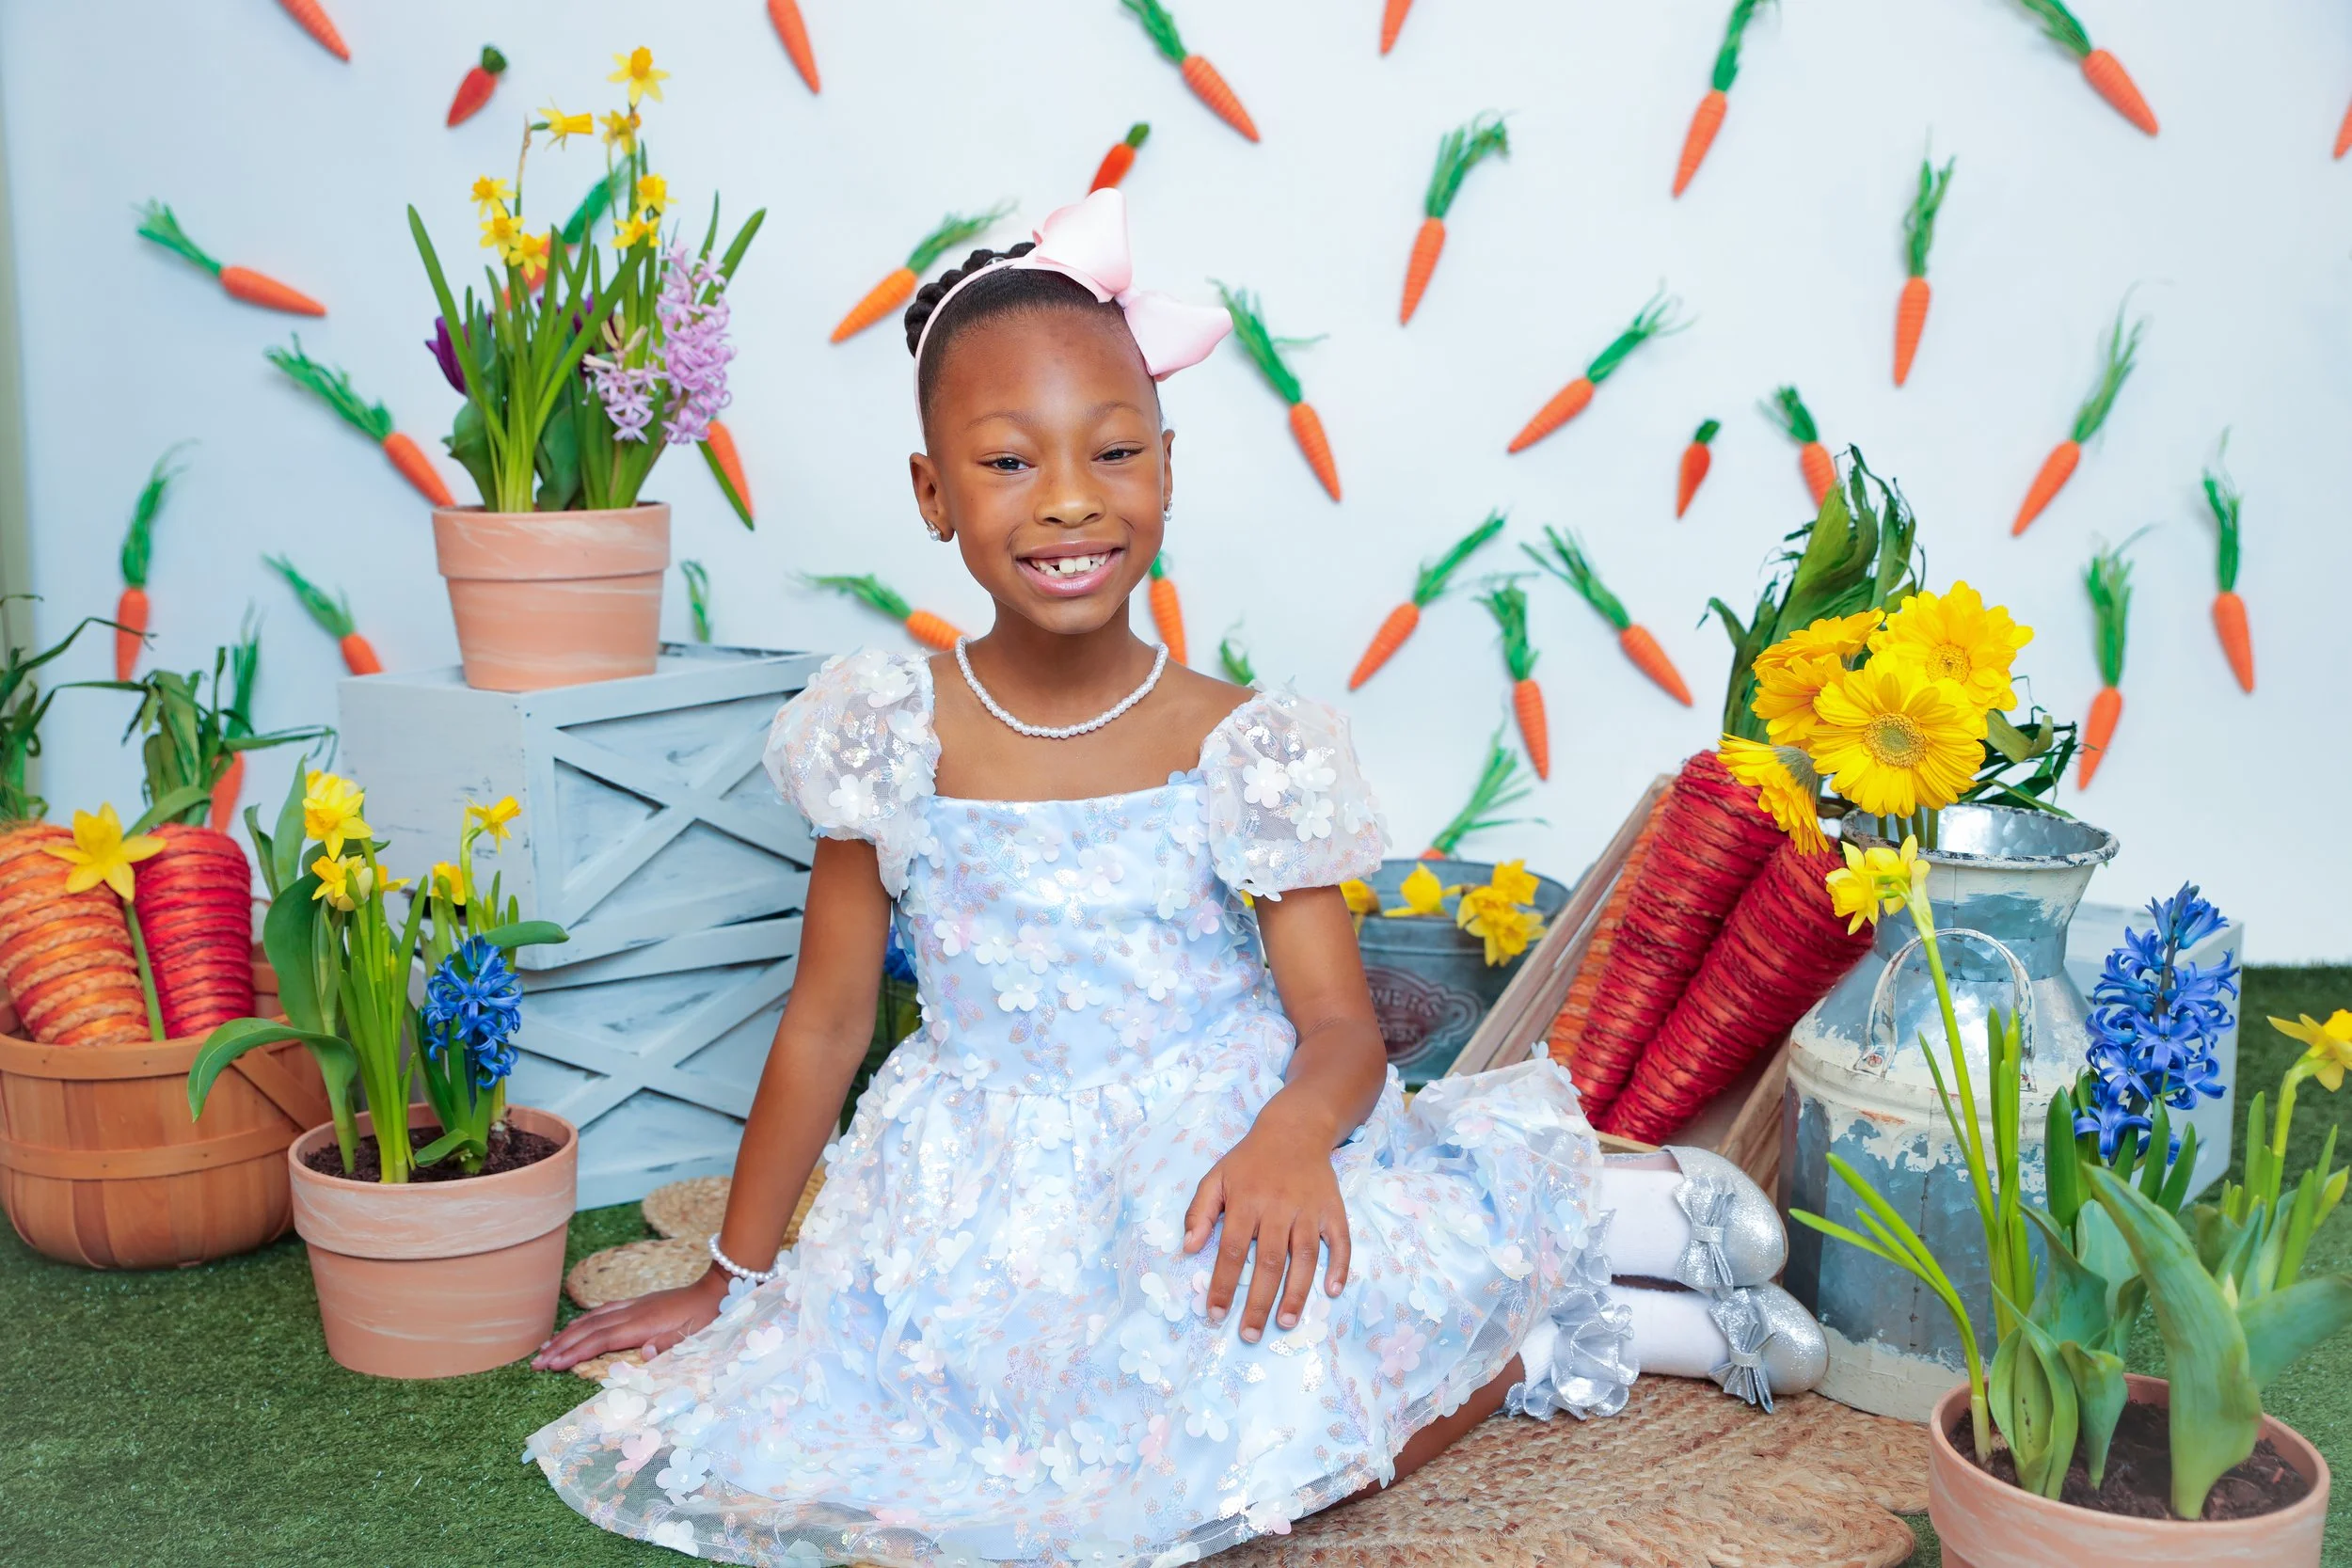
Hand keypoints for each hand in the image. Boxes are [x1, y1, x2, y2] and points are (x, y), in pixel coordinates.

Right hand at [531, 1268, 729, 1371]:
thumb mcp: (696, 1335)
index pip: (600, 1340)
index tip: (552, 1365)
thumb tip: (644, 1354)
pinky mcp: (637, 1303)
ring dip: (567, 1334)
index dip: (575, 1353)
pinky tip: (575, 1327)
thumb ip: (669, 1344)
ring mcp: (633, 1306)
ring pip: (592, 1320)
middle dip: (561, 1346)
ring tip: (546, 1347)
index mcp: (643, 1324)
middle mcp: (632, 1313)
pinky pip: (603, 1312)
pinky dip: (584, 1321)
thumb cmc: (708, 1316)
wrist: (716, 1288)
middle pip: (588, 1330)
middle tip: (536, 1362)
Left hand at [1182, 1104, 1350, 1343]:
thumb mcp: (1215, 1177)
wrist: (1295, 1129)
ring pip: (1304, 1257)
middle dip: (1258, 1301)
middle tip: (1249, 1334)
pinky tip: (1332, 1291)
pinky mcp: (1333, 1210)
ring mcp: (1309, 1210)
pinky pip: (1340, 1241)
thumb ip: (1199, 1212)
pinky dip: (1340, 1266)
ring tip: (1285, 1323)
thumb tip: (1189, 1248)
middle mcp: (1278, 1208)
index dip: (1222, 1284)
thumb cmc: (1250, 1160)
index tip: (1214, 1314)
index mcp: (1247, 1202)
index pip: (1232, 1251)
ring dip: (1296, 1293)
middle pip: (1268, 1262)